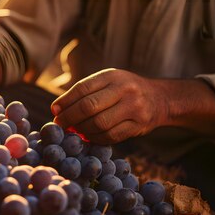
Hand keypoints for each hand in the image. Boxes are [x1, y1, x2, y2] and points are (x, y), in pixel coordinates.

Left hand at [51, 68, 168, 143]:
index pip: (83, 88)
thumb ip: (86, 92)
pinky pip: (111, 136)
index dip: (65, 101)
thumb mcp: (109, 81)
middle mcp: (124, 90)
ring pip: (99, 124)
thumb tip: (58, 109)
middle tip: (60, 124)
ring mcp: (133, 108)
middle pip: (89, 106)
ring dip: (82, 130)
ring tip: (75, 130)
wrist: (159, 99)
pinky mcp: (138, 125)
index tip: (55, 111)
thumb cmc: (125, 89)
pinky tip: (89, 136)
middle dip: (70, 118)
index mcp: (112, 76)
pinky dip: (95, 138)